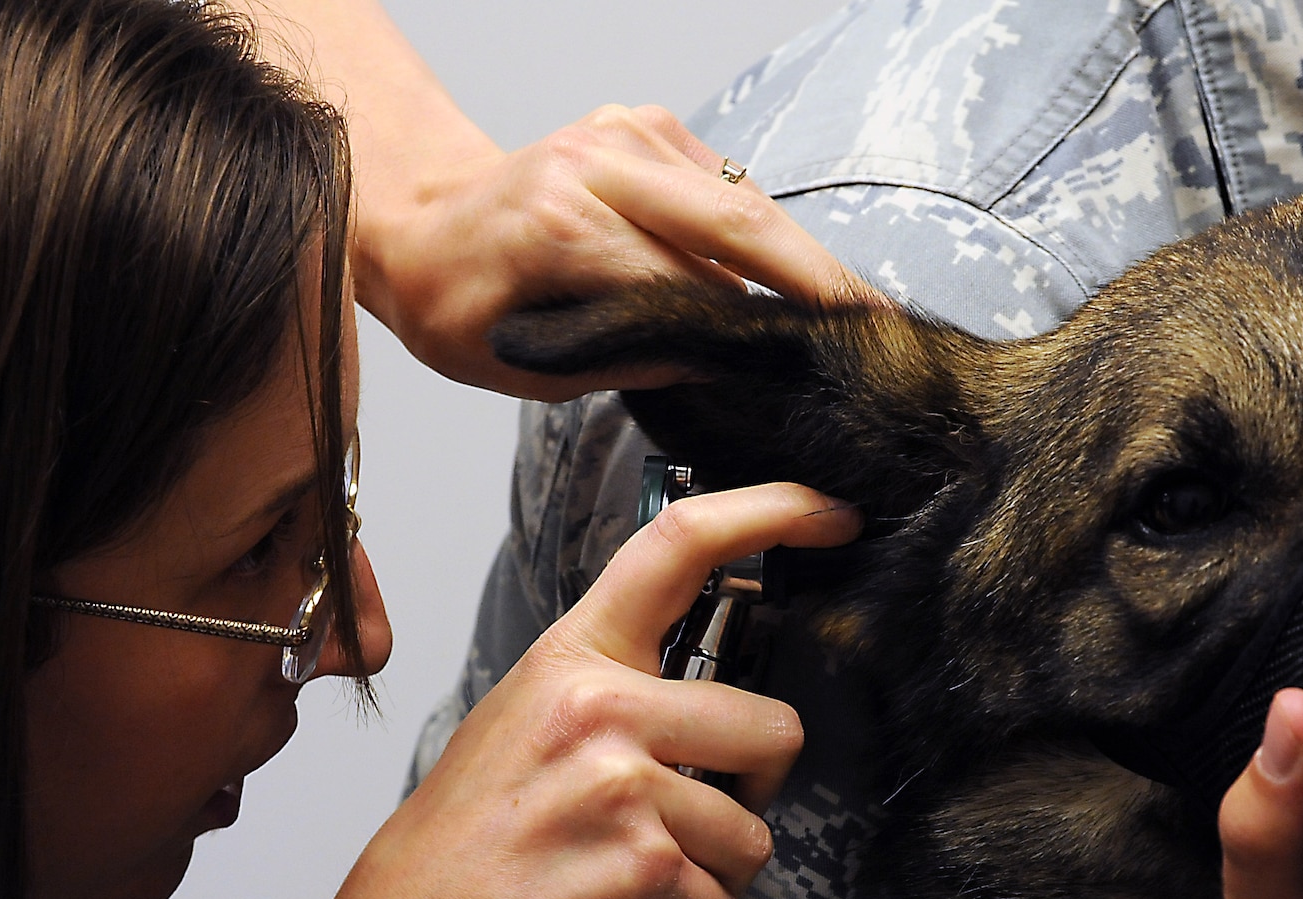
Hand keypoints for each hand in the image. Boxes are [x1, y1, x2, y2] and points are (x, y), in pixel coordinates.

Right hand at [247, 483, 860, 898]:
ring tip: (644, 892)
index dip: (773, 513)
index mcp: (570, 660)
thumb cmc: (462, 856)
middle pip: (772, 726)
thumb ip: (609, 695)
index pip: (680, 546)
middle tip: (702, 820)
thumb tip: (706, 700)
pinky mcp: (645, 867)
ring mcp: (624, 787)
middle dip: (757, 789)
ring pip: (754, 832)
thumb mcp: (520, 731)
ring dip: (715, 879)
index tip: (832, 513)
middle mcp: (600, 708)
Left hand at [357, 103, 872, 399]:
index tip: (822, 368)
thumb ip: (627, 360)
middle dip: (818, 280)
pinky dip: (764, 229)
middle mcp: (599, 166)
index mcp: (563, 228)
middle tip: (880, 330)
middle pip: (740, 226)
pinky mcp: (642, 125)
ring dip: (802, 256)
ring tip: (857, 312)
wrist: (422, 221)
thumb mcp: (524, 365)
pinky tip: (798, 274)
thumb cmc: (459, 302)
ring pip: (744, 201)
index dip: (761, 331)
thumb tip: (720, 363)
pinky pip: (726, 183)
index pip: (690, 287)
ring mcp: (623, 134)